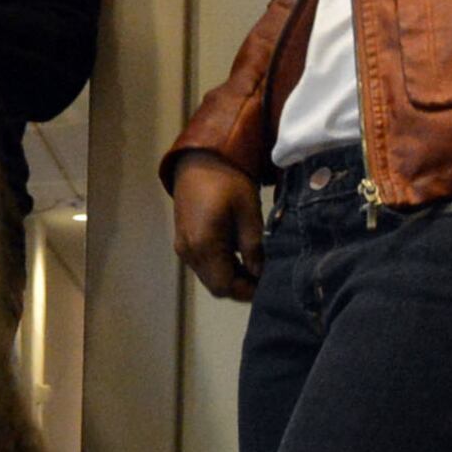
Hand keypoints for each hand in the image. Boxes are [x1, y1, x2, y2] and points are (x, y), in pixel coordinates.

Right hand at [169, 154, 264, 301]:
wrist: (200, 161)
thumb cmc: (228, 181)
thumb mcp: (248, 212)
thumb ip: (253, 245)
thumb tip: (260, 273)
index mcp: (204, 245)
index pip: (224, 285)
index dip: (247, 290)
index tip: (268, 284)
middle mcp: (189, 252)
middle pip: (215, 285)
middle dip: (240, 285)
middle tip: (264, 276)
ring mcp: (183, 248)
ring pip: (209, 276)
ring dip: (230, 276)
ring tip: (254, 264)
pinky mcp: (183, 242)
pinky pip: (203, 265)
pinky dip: (221, 266)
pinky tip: (238, 254)